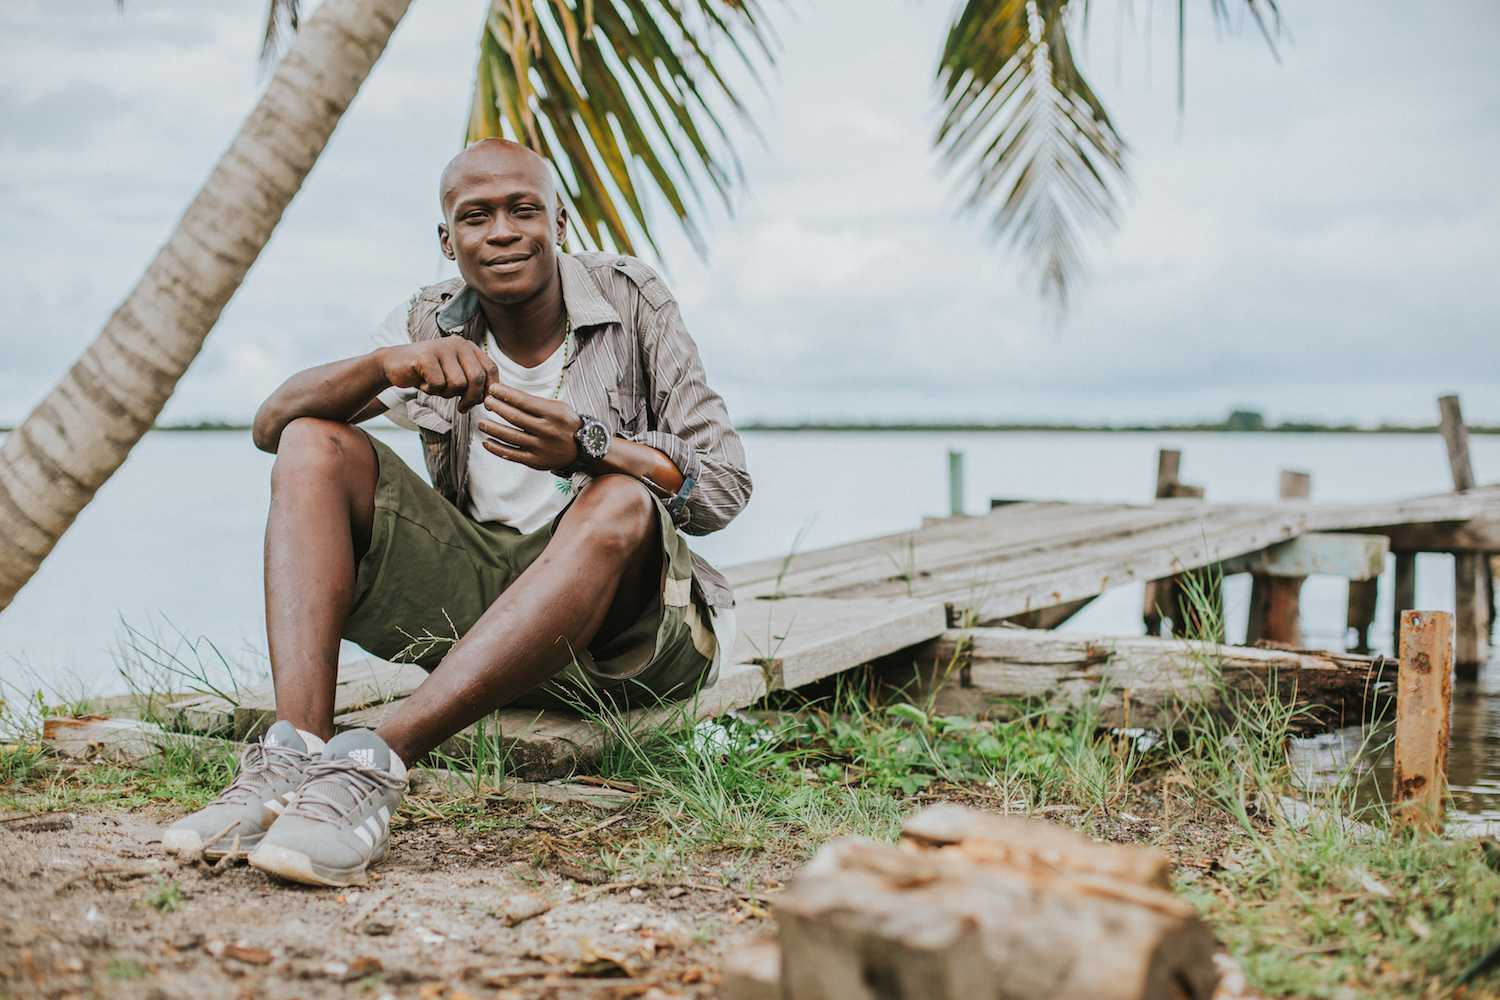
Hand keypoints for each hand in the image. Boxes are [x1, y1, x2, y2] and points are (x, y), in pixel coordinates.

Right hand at [377, 339, 498, 412]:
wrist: (393, 364)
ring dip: (447, 394)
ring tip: (436, 387)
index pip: (490, 369)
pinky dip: (431, 391)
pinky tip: (422, 383)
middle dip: (471, 398)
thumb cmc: (428, 373)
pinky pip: (438, 384)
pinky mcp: (425, 356)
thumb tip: (491, 399)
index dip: (489, 390)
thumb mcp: (455, 375)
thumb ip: (473, 382)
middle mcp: (458, 343)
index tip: (482, 404)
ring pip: (458, 384)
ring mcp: (441, 348)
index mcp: (469, 347)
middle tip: (462, 408)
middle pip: (477, 378)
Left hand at [477, 385, 584, 470]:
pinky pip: (512, 454)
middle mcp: (547, 430)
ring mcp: (540, 448)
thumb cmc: (565, 423)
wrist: (583, 449)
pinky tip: (486, 441)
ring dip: (492, 428)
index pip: (524, 401)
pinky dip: (496, 448)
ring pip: (510, 436)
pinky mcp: (535, 461)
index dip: (506, 394)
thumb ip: (535, 403)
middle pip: (515, 417)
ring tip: (481, 422)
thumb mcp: (558, 408)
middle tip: (486, 401)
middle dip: (497, 407)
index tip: (493, 389)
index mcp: (553, 414)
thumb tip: (506, 395)